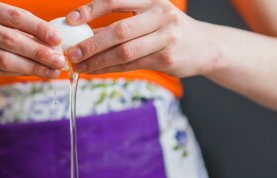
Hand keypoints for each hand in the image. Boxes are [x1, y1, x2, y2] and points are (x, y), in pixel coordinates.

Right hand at [0, 0, 65, 77]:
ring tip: (51, 71)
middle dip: (39, 51)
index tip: (57, 39)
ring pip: (5, 59)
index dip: (38, 28)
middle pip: (11, 40)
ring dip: (32, 67)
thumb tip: (46, 37)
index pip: (14, 17)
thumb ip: (8, 24)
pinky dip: (18, 73)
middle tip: (59, 60)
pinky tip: (33, 74)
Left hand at [65, 0, 216, 76]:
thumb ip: (122, 21)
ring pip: (124, 52)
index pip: (116, 0)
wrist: (205, 46)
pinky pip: (131, 66)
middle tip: (71, 53)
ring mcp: (166, 38)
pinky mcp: (167, 59)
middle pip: (119, 30)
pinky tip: (96, 71)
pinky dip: (110, 69)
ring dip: (98, 61)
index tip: (71, 20)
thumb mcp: (150, 16)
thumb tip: (83, 31)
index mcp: (151, 0)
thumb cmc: (168, 30)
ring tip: (79, 66)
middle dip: (91, 43)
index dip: (91, 9)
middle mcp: (160, 15)